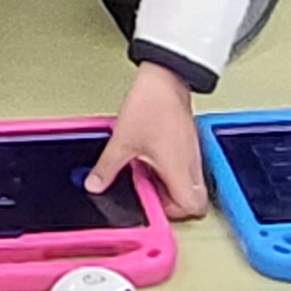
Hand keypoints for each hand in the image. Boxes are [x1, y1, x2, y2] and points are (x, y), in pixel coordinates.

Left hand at [87, 64, 208, 215]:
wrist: (165, 78)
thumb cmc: (152, 105)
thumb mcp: (123, 141)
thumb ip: (108, 167)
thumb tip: (95, 183)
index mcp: (178, 169)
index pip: (191, 207)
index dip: (172, 213)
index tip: (150, 204)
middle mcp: (191, 164)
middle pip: (195, 200)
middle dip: (173, 203)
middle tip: (150, 193)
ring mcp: (192, 152)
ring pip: (191, 184)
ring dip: (171, 186)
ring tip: (148, 173)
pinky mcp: (189, 142)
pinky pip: (187, 167)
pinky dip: (172, 171)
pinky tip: (153, 158)